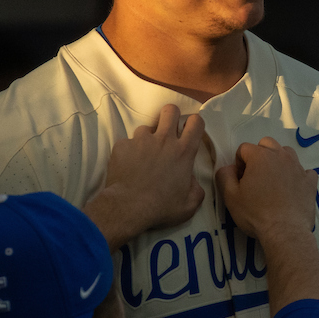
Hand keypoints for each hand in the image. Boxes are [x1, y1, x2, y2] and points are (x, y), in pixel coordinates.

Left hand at [83, 105, 204, 248]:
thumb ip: (195, 188)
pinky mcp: (122, 145)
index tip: (190, 132)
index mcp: (183, 151)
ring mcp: (141, 140)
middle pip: (170, 110)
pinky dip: (129, 152)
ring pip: (147, 127)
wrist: (128, 207)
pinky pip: (128, 142)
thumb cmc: (161, 207)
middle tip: (168, 131)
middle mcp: (164, 139)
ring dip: (148, 138)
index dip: (194, 123)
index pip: (196, 122)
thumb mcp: (190, 204)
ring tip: (144, 156)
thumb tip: (190, 179)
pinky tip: (128, 167)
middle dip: (171, 116)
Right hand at [215, 137, 318, 243]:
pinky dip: (298, 176)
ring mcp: (298, 167)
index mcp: (260, 156)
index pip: (244, 148)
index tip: (240, 180)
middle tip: (256, 176)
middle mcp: (281, 156)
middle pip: (267, 144)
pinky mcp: (310, 181)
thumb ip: (225, 176)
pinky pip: (305, 171)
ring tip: (274, 180)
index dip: (239, 163)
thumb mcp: (230, 196)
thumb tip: (229, 168)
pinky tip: (293, 188)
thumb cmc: (255, 213)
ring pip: (287, 153)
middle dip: (259, 155)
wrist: (285, 231)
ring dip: (278, 161)